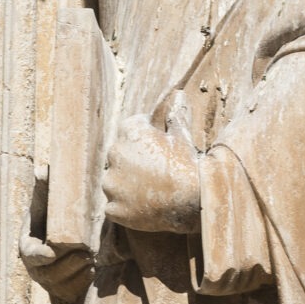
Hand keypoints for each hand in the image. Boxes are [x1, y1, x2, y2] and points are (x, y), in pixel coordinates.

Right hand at [18, 167, 93, 302]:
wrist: (74, 234)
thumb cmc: (58, 214)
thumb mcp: (50, 200)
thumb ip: (46, 187)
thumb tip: (42, 171)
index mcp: (29, 246)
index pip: (30, 255)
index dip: (39, 256)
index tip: (51, 253)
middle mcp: (36, 268)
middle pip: (48, 274)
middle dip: (67, 265)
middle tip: (87, 253)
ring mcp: (49, 281)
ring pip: (60, 284)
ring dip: (77, 273)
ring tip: (93, 259)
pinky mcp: (64, 289)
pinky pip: (72, 292)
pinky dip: (83, 282)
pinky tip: (93, 270)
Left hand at [100, 117, 202, 234]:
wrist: (192, 199)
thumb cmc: (188, 164)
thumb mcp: (182, 136)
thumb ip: (175, 115)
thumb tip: (178, 95)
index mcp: (130, 132)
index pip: (129, 128)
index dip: (144, 136)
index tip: (156, 146)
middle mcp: (115, 154)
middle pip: (119, 155)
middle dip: (133, 160)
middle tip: (156, 170)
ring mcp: (112, 184)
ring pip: (114, 181)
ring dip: (126, 184)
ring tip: (150, 191)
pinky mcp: (113, 208)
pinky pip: (115, 205)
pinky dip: (126, 206)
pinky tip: (145, 206)